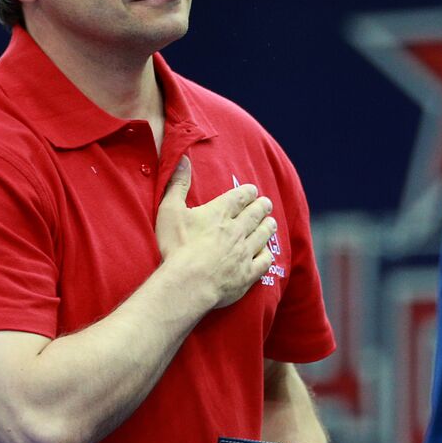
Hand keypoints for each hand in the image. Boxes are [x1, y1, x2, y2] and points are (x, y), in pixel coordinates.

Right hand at [155, 156, 275, 308]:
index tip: (252, 190)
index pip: (240, 197)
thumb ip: (177, 184)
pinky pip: (264, 262)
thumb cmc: (177, 247)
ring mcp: (245, 253)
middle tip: (266, 203)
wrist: (188, 283)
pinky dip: (267, 255)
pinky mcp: (247, 274)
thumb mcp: (170, 211)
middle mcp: (237, 230)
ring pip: (263, 235)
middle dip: (262, 206)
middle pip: (256, 214)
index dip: (248, 192)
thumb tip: (183, 159)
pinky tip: (267, 254)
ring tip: (271, 223)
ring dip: (268, 227)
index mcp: (220, 213)